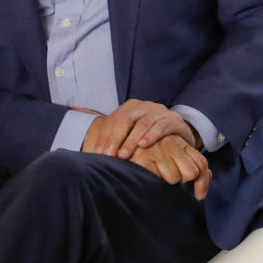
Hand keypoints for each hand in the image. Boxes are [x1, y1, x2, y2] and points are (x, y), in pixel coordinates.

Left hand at [80, 99, 198, 158]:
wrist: (177, 131)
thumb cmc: (148, 134)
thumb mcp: (131, 131)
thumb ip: (113, 134)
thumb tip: (85, 135)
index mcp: (130, 107)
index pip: (113, 119)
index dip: (104, 136)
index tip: (98, 153)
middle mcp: (144, 106)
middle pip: (126, 119)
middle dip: (115, 138)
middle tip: (108, 156)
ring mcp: (159, 111)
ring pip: (142, 123)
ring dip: (131, 140)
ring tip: (123, 155)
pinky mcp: (173, 120)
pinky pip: (160, 126)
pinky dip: (151, 135)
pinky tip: (143, 145)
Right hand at [128, 134, 211, 199]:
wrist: (122, 136)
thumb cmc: (151, 150)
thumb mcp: (173, 153)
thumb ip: (191, 163)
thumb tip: (208, 178)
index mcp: (181, 143)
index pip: (201, 164)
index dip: (203, 183)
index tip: (200, 196)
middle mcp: (171, 143)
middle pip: (191, 172)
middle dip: (182, 180)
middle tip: (169, 175)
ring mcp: (157, 150)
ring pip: (174, 178)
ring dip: (165, 180)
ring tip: (154, 172)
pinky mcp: (142, 158)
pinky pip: (156, 180)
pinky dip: (152, 181)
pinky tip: (146, 174)